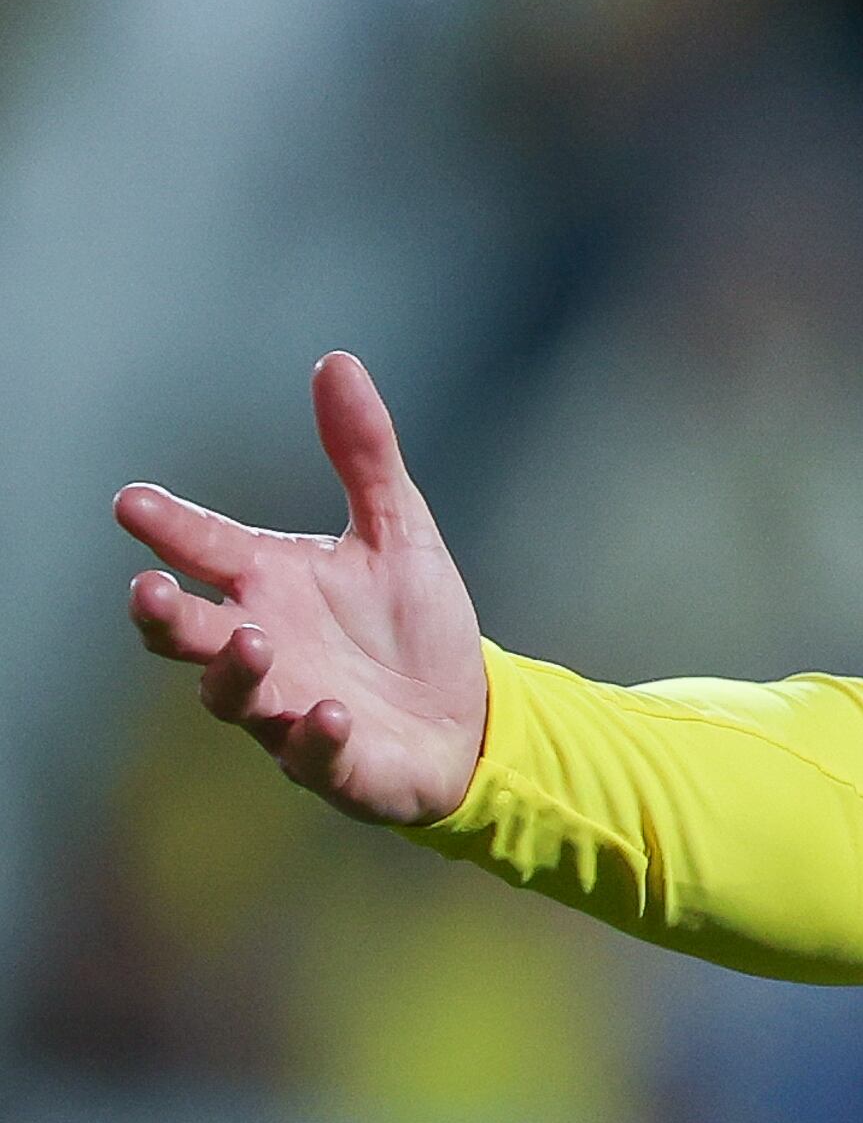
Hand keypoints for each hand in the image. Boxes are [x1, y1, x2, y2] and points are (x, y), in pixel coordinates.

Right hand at [117, 352, 489, 826]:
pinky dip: (316, 736)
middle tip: (149, 589)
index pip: (204, 548)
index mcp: (267, 583)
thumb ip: (362, 454)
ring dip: (237, 672)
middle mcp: (262, 645)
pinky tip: (333, 712)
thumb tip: (336, 360)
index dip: (168, 526)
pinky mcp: (335, 762)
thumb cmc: (413, 627)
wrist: (470, 717)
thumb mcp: (398, 531)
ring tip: (256, 641)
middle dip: (164, 615)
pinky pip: (312, 755)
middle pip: (188, 633)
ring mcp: (288, 708)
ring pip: (234, 697)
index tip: (132, 502)